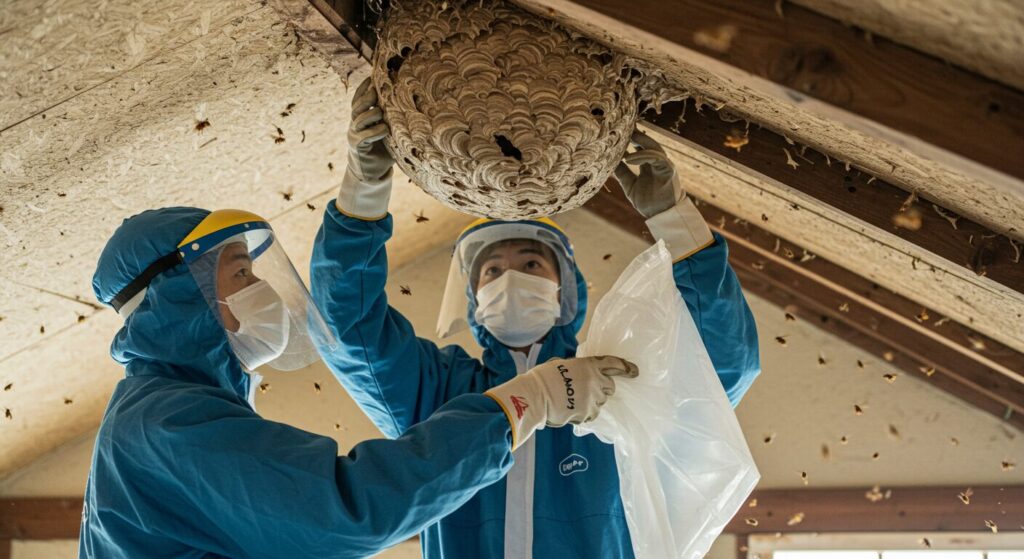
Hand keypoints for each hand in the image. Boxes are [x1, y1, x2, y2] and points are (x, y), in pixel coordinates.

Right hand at [347, 77, 394, 181]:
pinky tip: (384, 129)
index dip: (364, 87)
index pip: (359, 98)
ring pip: (359, 119)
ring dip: (371, 114)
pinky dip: (374, 132)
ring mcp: (354, 134)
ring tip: (381, 111)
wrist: (372, 173)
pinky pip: (363, 136)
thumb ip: (393, 118)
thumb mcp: (389, 131)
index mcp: (362, 116)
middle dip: (366, 97)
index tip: (373, 76)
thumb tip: (413, 101)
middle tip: (376, 89)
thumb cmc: (384, 149)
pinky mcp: (356, 146)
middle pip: (357, 106)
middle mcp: (355, 123)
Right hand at [485, 356, 638, 449]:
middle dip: (602, 389)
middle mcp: (596, 381)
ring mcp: (593, 399)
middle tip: (586, 391)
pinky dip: (584, 414)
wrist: (535, 396)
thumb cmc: (544, 377)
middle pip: (610, 387)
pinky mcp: (587, 413)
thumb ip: (578, 369)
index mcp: (590, 365)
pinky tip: (570, 411)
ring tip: (572, 401)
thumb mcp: (562, 364)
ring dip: (591, 402)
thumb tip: (581, 376)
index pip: (614, 364)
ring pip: (600, 402)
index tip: (635, 372)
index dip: (626, 368)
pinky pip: (591, 414)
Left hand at [614, 130, 679, 218]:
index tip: (618, 132)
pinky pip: (656, 157)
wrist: (661, 216)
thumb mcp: (630, 184)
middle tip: (621, 127)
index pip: (641, 146)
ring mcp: (664, 164)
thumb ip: (622, 172)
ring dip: (639, 142)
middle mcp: (658, 162)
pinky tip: (628, 158)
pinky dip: (642, 156)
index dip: (631, 138)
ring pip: (653, 147)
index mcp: (649, 164)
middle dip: (636, 134)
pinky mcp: (669, 169)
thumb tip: (609, 162)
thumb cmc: (648, 201)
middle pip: (648, 142)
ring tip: (624, 139)